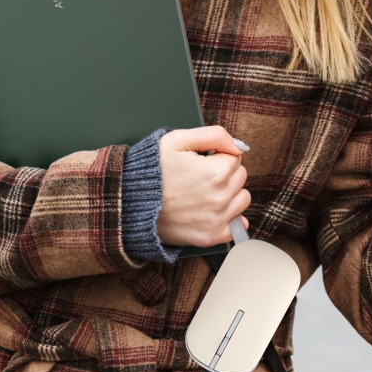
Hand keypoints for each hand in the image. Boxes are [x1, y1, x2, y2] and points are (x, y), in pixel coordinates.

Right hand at [157, 126, 250, 247]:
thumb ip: (214, 135)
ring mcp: (216, 219)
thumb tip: (239, 145)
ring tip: (204, 192)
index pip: (235, 157)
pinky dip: (230, 219)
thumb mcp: (177, 139)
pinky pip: (237, 226)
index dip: (217, 156)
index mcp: (215, 172)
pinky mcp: (210, 236)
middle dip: (224, 173)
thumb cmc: (152, 169)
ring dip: (230, 194)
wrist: (130, 202)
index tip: (200, 161)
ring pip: (242, 199)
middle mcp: (220, 197)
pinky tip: (213, 212)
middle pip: (240, 177)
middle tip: (199, 176)